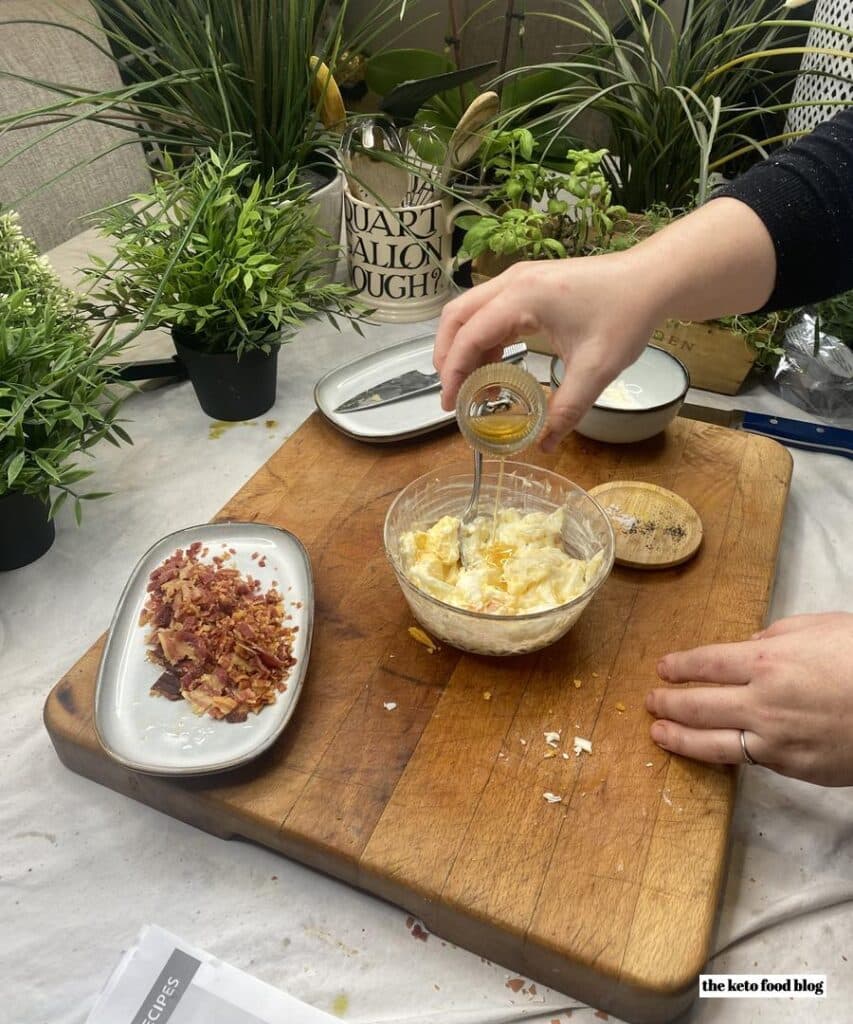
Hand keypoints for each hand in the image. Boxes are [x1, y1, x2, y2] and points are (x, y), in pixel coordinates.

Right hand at [433, 253, 664, 450]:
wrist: (651, 279)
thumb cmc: (625, 315)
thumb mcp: (596, 370)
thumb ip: (567, 409)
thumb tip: (545, 444)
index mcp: (522, 297)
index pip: (469, 336)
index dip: (454, 373)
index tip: (451, 406)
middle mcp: (512, 282)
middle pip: (456, 317)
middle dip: (446, 357)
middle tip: (453, 395)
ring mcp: (519, 279)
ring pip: (469, 312)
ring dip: (464, 348)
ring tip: (476, 389)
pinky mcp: (528, 284)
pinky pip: (490, 311)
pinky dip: (483, 340)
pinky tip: (497, 369)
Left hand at [645, 612, 852, 786]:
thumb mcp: (818, 628)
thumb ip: (775, 638)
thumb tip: (750, 647)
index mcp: (765, 661)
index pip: (705, 663)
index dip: (679, 666)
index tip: (662, 668)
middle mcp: (761, 703)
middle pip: (698, 705)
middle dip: (667, 702)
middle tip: (650, 700)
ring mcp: (776, 741)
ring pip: (712, 743)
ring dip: (678, 738)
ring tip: (657, 733)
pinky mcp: (794, 768)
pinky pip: (749, 760)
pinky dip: (724, 754)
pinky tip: (710, 750)